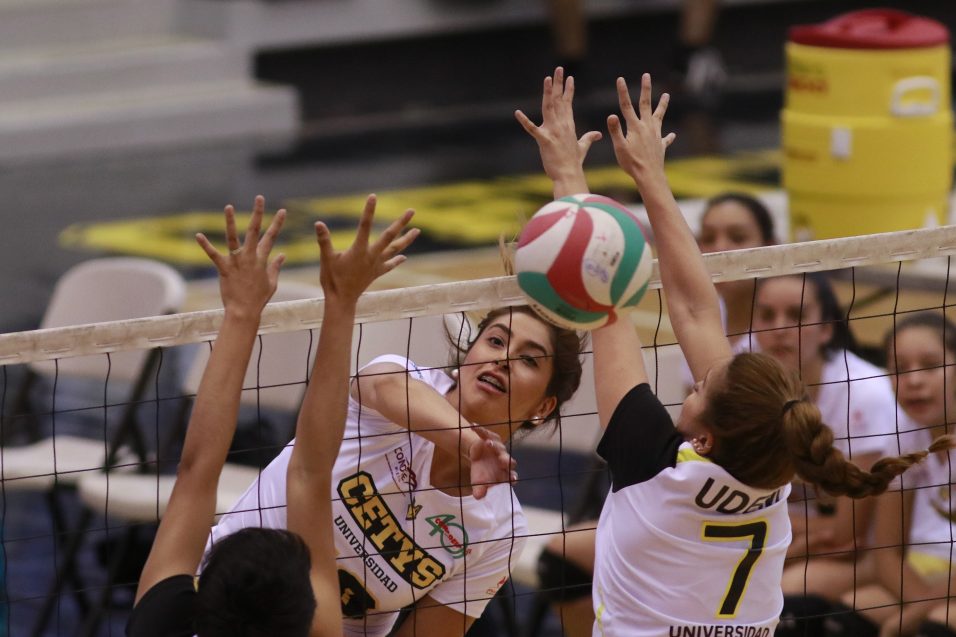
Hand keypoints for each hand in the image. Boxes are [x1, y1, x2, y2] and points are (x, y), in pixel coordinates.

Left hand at [196, 195, 285, 319]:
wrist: (244, 310)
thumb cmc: (259, 298)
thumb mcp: (272, 282)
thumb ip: (276, 267)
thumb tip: (282, 255)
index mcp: (262, 259)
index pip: (271, 237)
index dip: (277, 223)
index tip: (282, 210)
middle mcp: (249, 256)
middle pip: (254, 230)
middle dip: (258, 213)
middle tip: (259, 198)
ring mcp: (236, 261)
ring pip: (233, 237)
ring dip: (231, 221)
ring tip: (228, 206)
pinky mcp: (223, 268)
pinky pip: (213, 254)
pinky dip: (205, 245)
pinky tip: (198, 235)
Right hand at [315, 194, 418, 302]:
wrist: (341, 300)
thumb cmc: (332, 279)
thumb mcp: (326, 258)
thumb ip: (324, 240)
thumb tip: (318, 223)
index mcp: (359, 250)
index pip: (365, 225)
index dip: (369, 211)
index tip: (373, 197)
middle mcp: (371, 256)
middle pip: (389, 236)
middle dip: (401, 223)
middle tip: (412, 211)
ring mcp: (376, 265)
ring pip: (395, 249)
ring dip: (406, 240)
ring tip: (417, 230)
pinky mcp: (376, 273)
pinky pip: (390, 265)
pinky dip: (397, 260)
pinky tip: (404, 257)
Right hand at [466, 426, 517, 499]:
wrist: (478, 455)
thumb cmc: (482, 471)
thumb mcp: (479, 481)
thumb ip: (480, 488)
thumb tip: (478, 497)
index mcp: (505, 472)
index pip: (511, 475)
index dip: (512, 477)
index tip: (512, 479)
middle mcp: (504, 459)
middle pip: (508, 460)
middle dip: (506, 461)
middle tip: (502, 461)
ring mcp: (499, 447)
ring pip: (499, 446)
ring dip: (494, 445)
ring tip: (487, 443)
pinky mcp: (491, 436)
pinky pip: (485, 432)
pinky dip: (479, 430)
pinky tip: (472, 426)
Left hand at [515, 66, 600, 195]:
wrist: (569, 175)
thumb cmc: (574, 163)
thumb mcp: (582, 147)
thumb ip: (589, 138)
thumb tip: (598, 134)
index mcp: (569, 125)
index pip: (568, 103)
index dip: (568, 90)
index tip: (569, 77)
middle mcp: (561, 125)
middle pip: (559, 100)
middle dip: (559, 84)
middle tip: (558, 68)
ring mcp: (553, 132)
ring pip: (549, 107)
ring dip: (548, 92)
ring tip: (547, 78)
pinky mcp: (544, 140)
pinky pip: (532, 129)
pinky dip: (524, 121)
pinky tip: (517, 113)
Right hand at [606, 74, 676, 190]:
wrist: (649, 176)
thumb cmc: (632, 163)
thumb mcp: (620, 147)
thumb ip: (615, 131)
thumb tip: (611, 115)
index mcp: (635, 127)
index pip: (626, 106)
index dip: (623, 92)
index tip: (620, 79)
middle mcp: (647, 127)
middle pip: (646, 104)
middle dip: (646, 89)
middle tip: (646, 76)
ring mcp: (656, 135)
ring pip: (659, 116)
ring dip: (662, 105)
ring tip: (667, 95)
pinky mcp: (661, 145)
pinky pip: (666, 139)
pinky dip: (668, 136)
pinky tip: (672, 135)